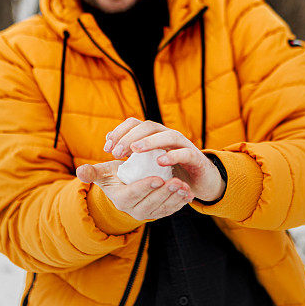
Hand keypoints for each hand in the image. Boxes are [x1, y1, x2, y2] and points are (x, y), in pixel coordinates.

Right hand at [76, 159, 193, 220]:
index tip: (157, 178)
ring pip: (162, 208)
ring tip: (184, 187)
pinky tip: (188, 194)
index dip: (145, 187)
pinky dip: (180, 203)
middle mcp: (133, 210)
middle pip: (150, 203)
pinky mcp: (159, 212)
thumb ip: (93, 172)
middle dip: (164, 193)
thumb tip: (80, 171)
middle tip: (176, 181)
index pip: (133, 194)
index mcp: (120, 199)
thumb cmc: (115, 176)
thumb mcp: (104, 173)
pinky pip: (170, 210)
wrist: (126, 186)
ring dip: (174, 198)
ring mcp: (148, 212)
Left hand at [104, 118, 225, 201]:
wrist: (198, 182)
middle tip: (116, 152)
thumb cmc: (169, 171)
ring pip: (168, 135)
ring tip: (134, 150)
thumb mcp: (146, 163)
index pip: (134, 123)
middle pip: (149, 126)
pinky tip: (160, 162)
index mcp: (154, 135)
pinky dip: (173, 155)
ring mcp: (183, 145)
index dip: (119, 132)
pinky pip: (185, 153)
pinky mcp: (195, 158)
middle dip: (130, 136)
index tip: (106, 149)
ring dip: (150, 141)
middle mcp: (168, 135)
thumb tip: (107, 140)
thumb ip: (128, 152)